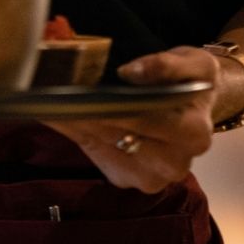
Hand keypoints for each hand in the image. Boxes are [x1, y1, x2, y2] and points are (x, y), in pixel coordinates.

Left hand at [46, 47, 222, 191]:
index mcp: (192, 133)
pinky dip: (75, 133)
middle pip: (115, 134)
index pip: (141, 118)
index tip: (73, 89)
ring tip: (49, 100)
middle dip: (82, 112)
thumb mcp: (194, 63)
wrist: (193, 107)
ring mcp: (149, 177)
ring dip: (72, 123)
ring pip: (99, 145)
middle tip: (49, 91)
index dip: (106, 104)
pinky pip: (93, 155)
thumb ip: (167, 65)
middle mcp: (174, 163)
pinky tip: (61, 114)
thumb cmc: (190, 83)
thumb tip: (130, 73)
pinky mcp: (125, 179)